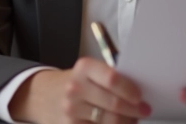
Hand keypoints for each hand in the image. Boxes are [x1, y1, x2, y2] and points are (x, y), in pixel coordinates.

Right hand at [9, 58, 150, 123]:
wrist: (42, 95)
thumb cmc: (72, 82)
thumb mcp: (87, 72)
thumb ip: (109, 78)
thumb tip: (137, 94)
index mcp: (84, 68)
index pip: (112, 79)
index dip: (130, 90)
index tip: (140, 97)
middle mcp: (75, 88)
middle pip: (113, 103)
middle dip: (134, 110)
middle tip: (143, 110)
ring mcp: (71, 110)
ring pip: (109, 121)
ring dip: (126, 122)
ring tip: (132, 119)